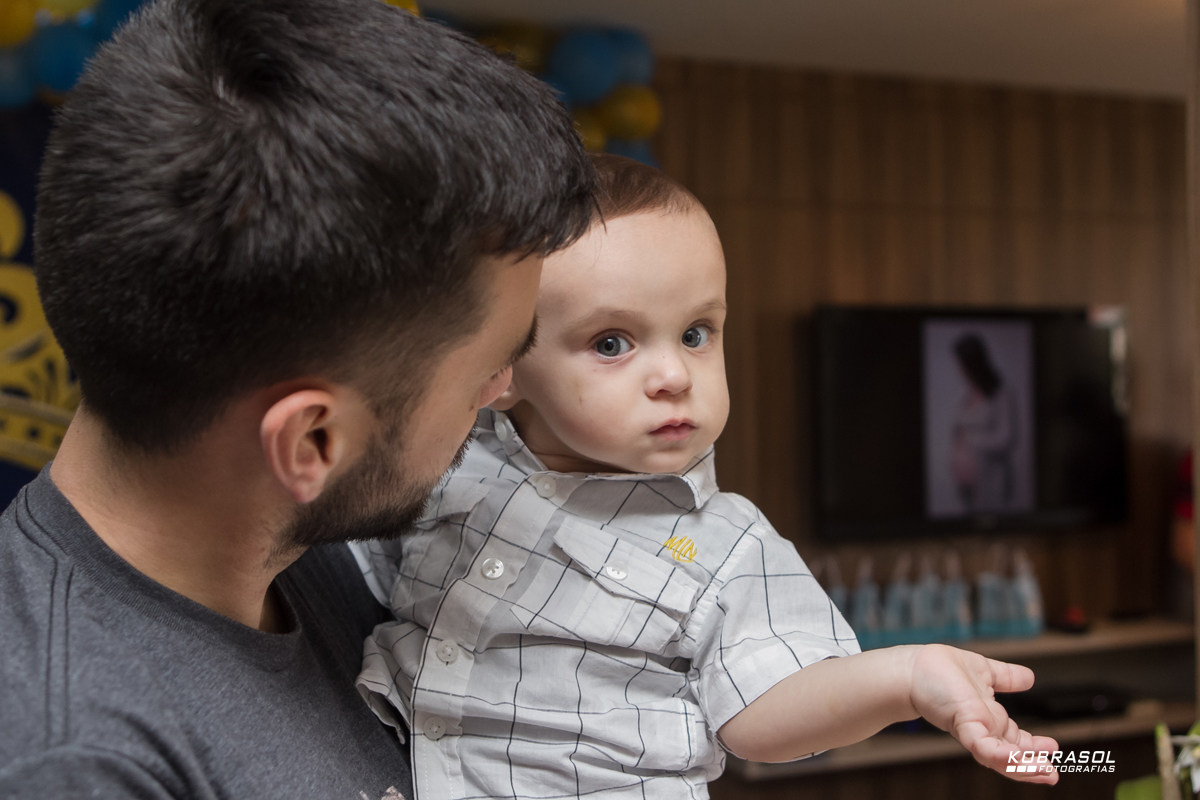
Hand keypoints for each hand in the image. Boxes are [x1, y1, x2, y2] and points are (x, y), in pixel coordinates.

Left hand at [906, 644, 1058, 784]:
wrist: (913, 668)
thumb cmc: (939, 671)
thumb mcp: (984, 672)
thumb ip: (1006, 677)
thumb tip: (1030, 677)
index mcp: (989, 718)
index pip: (1016, 740)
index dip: (1034, 748)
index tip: (1054, 750)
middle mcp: (982, 728)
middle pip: (1011, 755)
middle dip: (1033, 766)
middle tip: (1053, 774)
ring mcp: (972, 730)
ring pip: (1000, 757)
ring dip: (1024, 767)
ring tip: (1045, 771)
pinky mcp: (962, 725)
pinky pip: (984, 746)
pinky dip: (1002, 755)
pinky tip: (1018, 758)